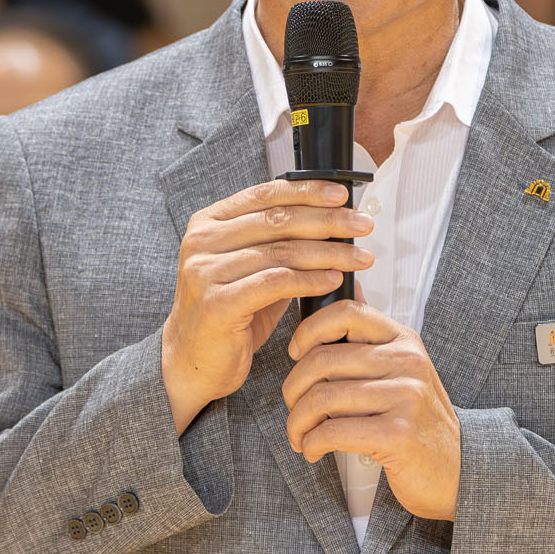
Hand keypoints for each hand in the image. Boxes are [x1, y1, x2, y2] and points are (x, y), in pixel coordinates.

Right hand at [161, 179, 373, 432]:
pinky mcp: (217, 303)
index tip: (342, 195)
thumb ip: (278, 245)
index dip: (307, 192)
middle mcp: (202, 241)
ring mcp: (206, 271)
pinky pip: (275, 283)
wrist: (191, 361)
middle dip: (328, 221)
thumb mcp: (251, 270)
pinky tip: (333, 280)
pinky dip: (310, 280)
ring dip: (329, 253)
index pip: (264, 194)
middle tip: (363, 225)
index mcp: (208, 223)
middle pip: (278, 221)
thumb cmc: (227, 314)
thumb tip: (331, 225)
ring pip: (281, 252)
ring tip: (359, 258)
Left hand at [283, 300, 461, 521]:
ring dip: (298, 423)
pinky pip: (332, 432)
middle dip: (293, 389)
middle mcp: (407, 362)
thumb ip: (372, 338)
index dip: (308, 330)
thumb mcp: (402, 370)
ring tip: (300, 436)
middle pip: (322, 360)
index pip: (346, 312)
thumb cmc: (418, 420)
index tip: (296, 353)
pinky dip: (312, 443)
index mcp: (403, 341)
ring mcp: (405, 397)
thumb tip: (351, 285)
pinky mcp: (397, 434)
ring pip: (322, 398)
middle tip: (293, 408)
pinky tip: (313, 450)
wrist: (456, 468)